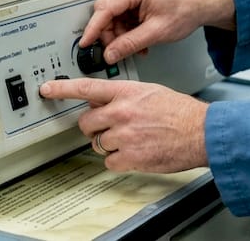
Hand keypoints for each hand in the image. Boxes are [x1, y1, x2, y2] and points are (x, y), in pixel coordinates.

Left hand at [39, 77, 207, 172]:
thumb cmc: (180, 112)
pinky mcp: (130, 157)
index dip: (63, 88)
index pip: (87, 88)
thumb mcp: (150, 92)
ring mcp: (124, 135)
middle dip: (94, 127)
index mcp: (126, 92)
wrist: (201, 132)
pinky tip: (134, 153)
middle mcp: (121, 112)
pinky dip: (119, 161)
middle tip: (109, 127)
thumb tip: (102, 101)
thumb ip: (123, 95)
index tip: (48, 88)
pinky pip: (109, 162)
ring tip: (131, 140)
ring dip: (108, 145)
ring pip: (97, 143)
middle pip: (86, 122)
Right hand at [82, 0, 234, 64]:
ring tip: (136, 46)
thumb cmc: (185, 9)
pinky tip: (138, 40)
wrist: (199, 5)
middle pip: (106, 12)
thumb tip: (111, 53)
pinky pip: (121, 17)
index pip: (104, 8)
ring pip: (112, 17)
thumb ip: (130, 44)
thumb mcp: (157, 32)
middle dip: (110, 34)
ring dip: (120, 35)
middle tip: (116, 51)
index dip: (93, 28)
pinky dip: (126, 31)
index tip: (86, 42)